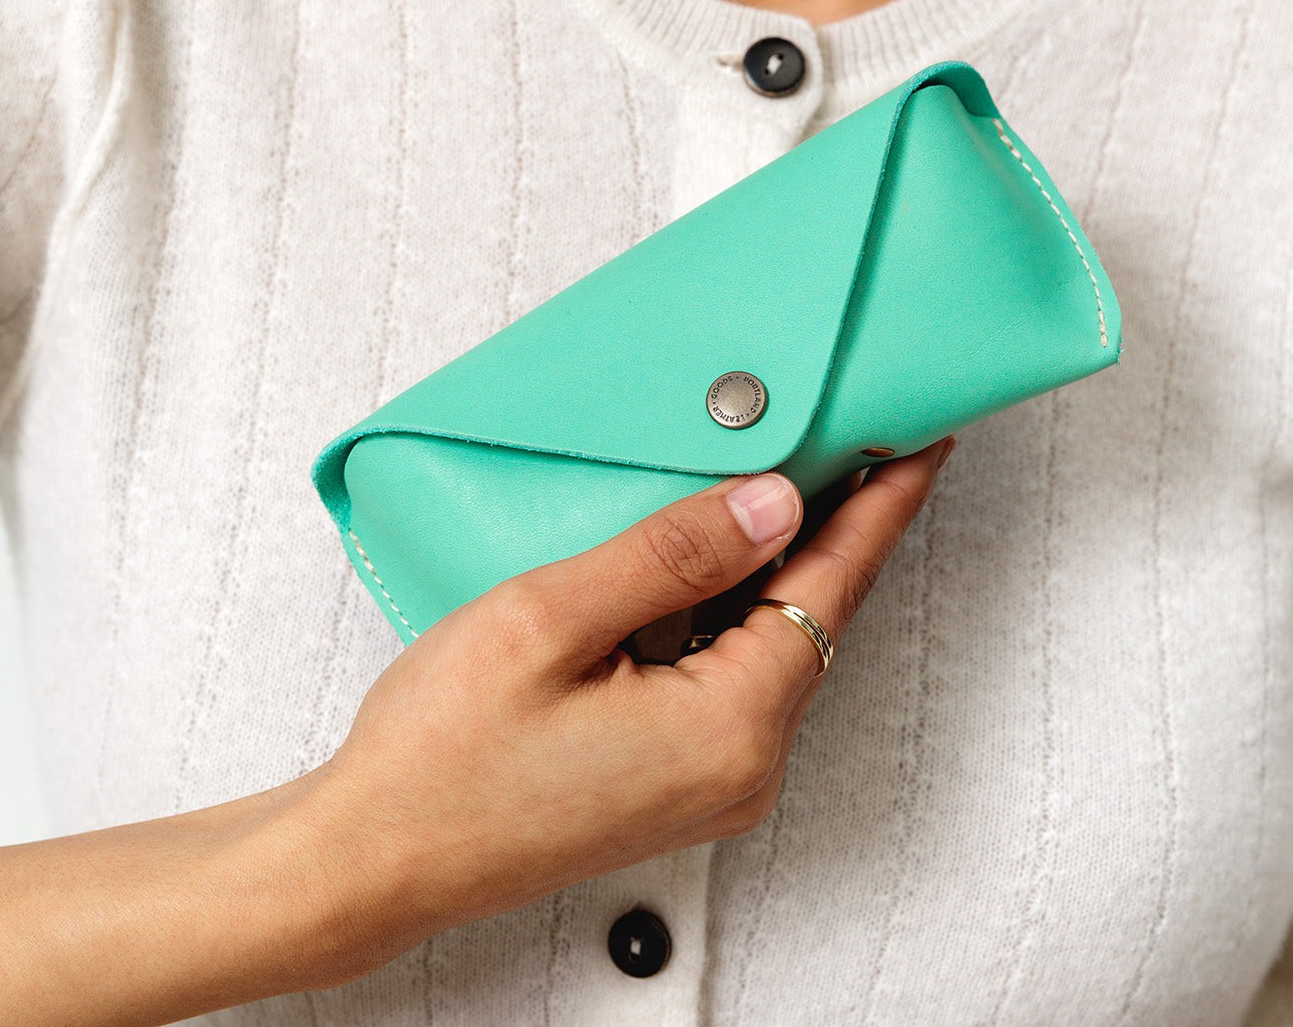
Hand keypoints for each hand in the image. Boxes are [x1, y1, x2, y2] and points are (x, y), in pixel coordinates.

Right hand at [0, 438, 952, 1024]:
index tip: (920, 441)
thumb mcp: (553, 620)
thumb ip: (671, 555)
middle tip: (850, 434)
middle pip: (811, 614)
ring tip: (779, 475)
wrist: (372, 858)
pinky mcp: (674, 777)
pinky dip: (729, 608)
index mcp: (727, 727)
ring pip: (768, 641)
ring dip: (774, 563)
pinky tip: (707, 556)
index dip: (880, 504)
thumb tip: (768, 501)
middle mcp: (740, 765)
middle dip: (833, 523)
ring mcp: (710, 779)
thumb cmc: (441, 754)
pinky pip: (729, 673)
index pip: (832, 586)